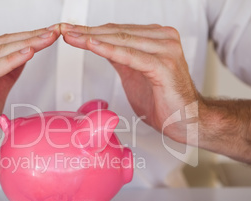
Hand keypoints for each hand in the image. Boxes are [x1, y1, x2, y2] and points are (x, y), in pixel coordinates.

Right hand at [0, 25, 60, 165]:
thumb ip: (6, 74)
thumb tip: (24, 56)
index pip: (4, 43)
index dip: (30, 37)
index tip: (51, 33)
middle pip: (4, 43)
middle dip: (33, 36)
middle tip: (56, 30)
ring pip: (0, 52)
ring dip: (28, 44)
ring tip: (48, 37)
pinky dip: (11, 60)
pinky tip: (28, 52)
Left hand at [60, 23, 202, 144]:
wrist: (186, 121)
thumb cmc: (164, 100)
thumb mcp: (135, 74)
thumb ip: (122, 58)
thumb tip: (102, 46)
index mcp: (156, 38)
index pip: (117, 30)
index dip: (91, 30)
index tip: (70, 30)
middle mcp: (163, 39)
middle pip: (117, 32)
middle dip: (86, 32)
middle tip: (64, 30)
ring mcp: (166, 50)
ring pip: (122, 40)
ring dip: (92, 38)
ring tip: (71, 36)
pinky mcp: (164, 66)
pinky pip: (130, 56)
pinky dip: (109, 50)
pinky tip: (91, 45)